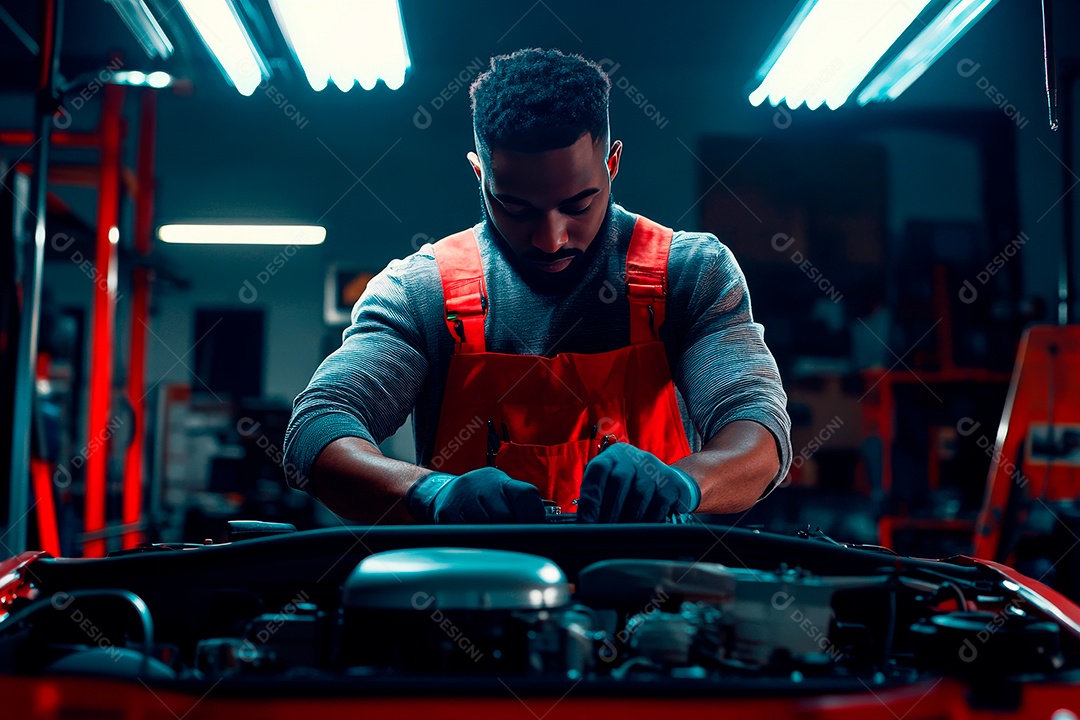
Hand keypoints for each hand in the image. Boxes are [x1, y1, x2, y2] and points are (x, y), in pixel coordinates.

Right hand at [405, 468, 545, 523]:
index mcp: (502, 481)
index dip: (533, 515)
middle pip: (505, 516)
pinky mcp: (446, 512)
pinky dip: (472, 538)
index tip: (533, 529)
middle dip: (509, 530)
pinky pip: (466, 532)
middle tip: (508, 535)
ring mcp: (463, 497)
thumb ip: (522, 506)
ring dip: (491, 536)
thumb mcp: (503, 493)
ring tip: (488, 533)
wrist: (444, 492)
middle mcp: (482, 484)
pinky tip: (472, 534)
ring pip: (486, 526)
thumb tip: (544, 526)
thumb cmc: (482, 498)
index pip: (526, 495)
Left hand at [576, 444, 700, 522]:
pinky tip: (641, 532)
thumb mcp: (609, 484)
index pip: (598, 469)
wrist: (664, 481)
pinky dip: (648, 520)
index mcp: (613, 456)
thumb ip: (596, 497)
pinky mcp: (672, 483)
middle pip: (619, 481)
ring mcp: (655, 468)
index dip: (591, 497)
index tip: (586, 522)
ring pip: (639, 494)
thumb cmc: (628, 487)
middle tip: (602, 533)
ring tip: (620, 536)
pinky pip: (659, 504)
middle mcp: (634, 457)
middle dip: (609, 510)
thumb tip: (584, 525)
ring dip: (628, 519)